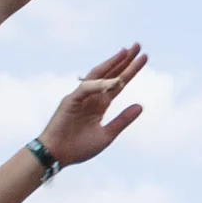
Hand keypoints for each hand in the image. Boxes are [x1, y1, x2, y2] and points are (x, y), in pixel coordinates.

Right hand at [38, 45, 149, 166]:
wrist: (57, 156)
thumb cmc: (79, 147)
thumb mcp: (107, 135)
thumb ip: (123, 120)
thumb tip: (141, 105)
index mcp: (100, 104)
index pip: (118, 83)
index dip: (130, 71)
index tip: (144, 58)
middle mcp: (92, 97)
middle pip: (110, 74)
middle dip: (124, 61)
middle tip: (138, 45)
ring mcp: (80, 97)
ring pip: (98, 76)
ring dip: (112, 63)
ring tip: (126, 52)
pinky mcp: (69, 101)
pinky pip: (84, 89)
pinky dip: (97, 85)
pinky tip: (112, 80)